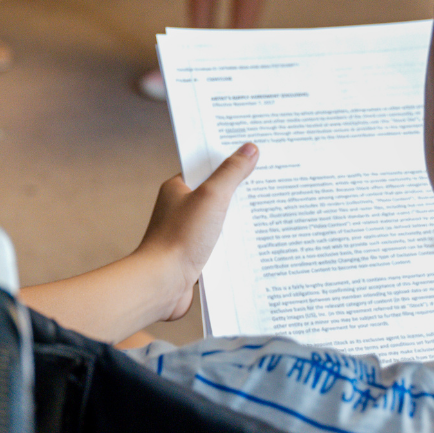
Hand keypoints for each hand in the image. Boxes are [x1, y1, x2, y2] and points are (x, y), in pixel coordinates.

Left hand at [133, 144, 258, 321]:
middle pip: (217, 194)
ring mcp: (187, 233)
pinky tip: (254, 245)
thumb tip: (250, 149)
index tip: (256, 157)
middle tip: (271, 184)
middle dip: (240, 192)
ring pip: (220, 221)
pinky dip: (234, 245)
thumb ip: (231, 173)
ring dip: (239, 221)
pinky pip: (219, 245)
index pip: (207, 168)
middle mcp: (180, 209)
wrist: (162, 283)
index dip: (231, 162)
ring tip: (270, 213)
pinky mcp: (194, 256)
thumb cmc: (180, 238)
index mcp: (178, 188)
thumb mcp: (211, 197)